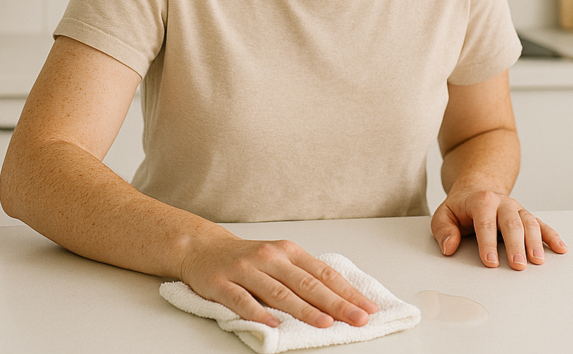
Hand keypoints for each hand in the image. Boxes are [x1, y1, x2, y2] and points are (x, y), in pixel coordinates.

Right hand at [180, 231, 378, 327]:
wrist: (204, 248)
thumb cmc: (248, 258)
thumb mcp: (278, 260)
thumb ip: (302, 276)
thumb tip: (338, 299)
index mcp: (288, 251)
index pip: (324, 273)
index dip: (347, 291)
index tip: (368, 308)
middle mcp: (270, 257)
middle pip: (307, 283)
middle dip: (336, 303)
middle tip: (358, 318)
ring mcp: (246, 269)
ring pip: (279, 292)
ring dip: (304, 309)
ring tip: (324, 322)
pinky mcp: (222, 283)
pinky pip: (242, 300)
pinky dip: (258, 313)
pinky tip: (272, 326)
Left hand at [430, 188, 566, 269]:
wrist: (478, 187)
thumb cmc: (462, 206)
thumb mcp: (444, 214)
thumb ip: (443, 229)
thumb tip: (449, 247)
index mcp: (481, 201)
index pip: (485, 222)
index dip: (487, 242)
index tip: (490, 261)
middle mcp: (502, 203)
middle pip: (510, 223)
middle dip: (515, 245)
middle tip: (517, 265)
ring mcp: (516, 209)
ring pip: (528, 222)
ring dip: (534, 242)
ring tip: (537, 261)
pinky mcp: (526, 216)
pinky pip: (541, 224)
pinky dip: (552, 236)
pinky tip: (560, 248)